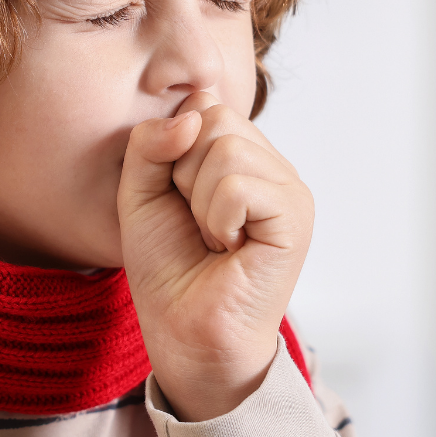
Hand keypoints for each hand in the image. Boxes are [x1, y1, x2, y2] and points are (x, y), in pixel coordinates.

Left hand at [118, 91, 313, 420]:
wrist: (184, 332)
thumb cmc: (168, 268)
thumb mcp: (139, 193)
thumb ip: (149, 142)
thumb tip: (191, 115)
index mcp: (239, 154)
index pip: (201, 104)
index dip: (172, 151)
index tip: (177, 200)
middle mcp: (269, 164)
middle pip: (213, 117)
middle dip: (183, 175)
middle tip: (197, 224)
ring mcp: (287, 188)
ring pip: (226, 148)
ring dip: (199, 203)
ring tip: (213, 238)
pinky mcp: (295, 216)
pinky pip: (237, 185)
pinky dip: (216, 220)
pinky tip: (228, 248)